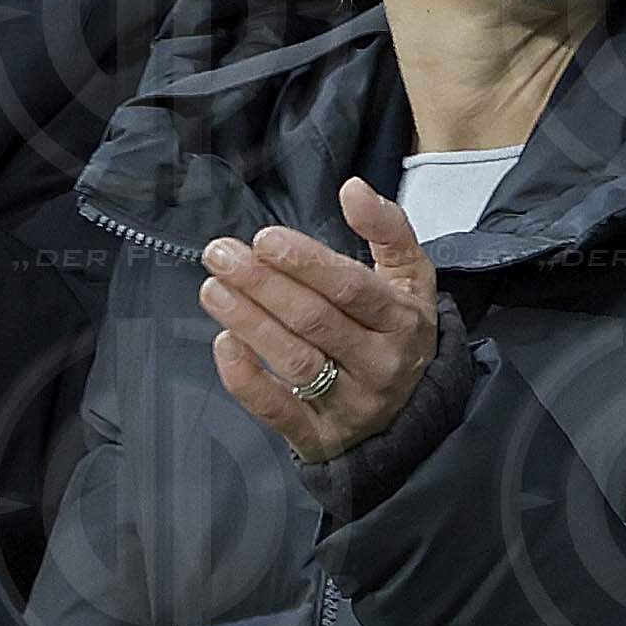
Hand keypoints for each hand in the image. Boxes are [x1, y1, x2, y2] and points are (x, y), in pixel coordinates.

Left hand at [203, 178, 437, 460]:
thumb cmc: (396, 332)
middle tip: (219, 254)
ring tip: (212, 288)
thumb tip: (354, 188)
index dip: (306, 262)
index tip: (264, 239)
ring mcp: (352, 405)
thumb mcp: (410, 279)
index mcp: (404, 321)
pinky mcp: (320, 437)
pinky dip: (246, 378)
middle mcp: (381, 364)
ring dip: (248, 321)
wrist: (412, 417)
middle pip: (315, 321)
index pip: (351, 288)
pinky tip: (223, 343)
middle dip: (263, 284)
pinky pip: (277, 409)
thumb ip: (388, 230)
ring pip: (294, 361)